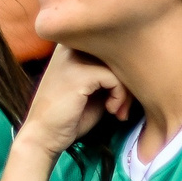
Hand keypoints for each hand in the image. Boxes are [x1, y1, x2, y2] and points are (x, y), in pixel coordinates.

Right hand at [16, 47, 132, 156]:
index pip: (110, 44)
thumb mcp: (92, 88)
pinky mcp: (79, 73)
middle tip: (123, 105)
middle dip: (127, 79)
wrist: (43, 136)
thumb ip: (108, 72)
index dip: (121, 70)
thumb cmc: (68, 115)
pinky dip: (119, 96)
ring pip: (119, 63)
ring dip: (125, 90)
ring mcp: (72, 57)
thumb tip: (137, 68)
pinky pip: (114, 77)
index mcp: (71, 44)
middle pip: (117, 51)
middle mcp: (69, 45)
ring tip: (117, 109)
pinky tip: (111, 109)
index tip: (120, 96)